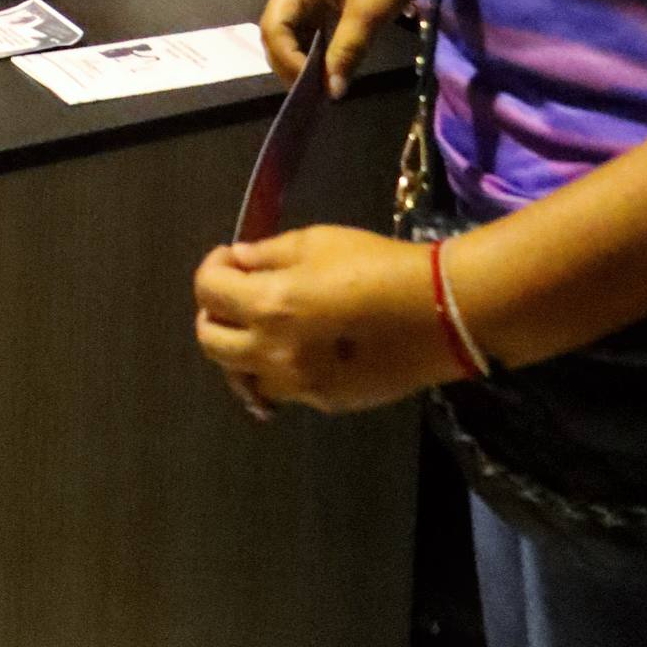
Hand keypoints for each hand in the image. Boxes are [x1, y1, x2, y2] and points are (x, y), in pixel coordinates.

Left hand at [195, 225, 452, 412]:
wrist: (439, 314)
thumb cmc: (376, 265)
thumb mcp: (317, 243)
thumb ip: (268, 255)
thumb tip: (238, 262)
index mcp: (269, 307)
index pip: (207, 292)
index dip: (212, 268)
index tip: (230, 258)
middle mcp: (274, 354)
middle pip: (210, 343)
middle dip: (213, 314)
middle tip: (237, 293)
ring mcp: (300, 386)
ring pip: (243, 376)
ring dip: (241, 350)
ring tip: (263, 326)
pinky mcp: (326, 403)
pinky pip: (283, 390)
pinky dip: (278, 370)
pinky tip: (299, 349)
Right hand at [260, 0, 426, 96]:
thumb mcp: (368, 13)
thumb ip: (346, 52)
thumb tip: (331, 92)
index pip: (274, 25)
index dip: (287, 58)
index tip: (311, 85)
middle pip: (276, 31)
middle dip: (289, 63)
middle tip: (312, 93)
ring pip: (291, 33)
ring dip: (300, 60)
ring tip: (319, 87)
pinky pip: (309, 30)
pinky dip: (314, 52)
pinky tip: (326, 70)